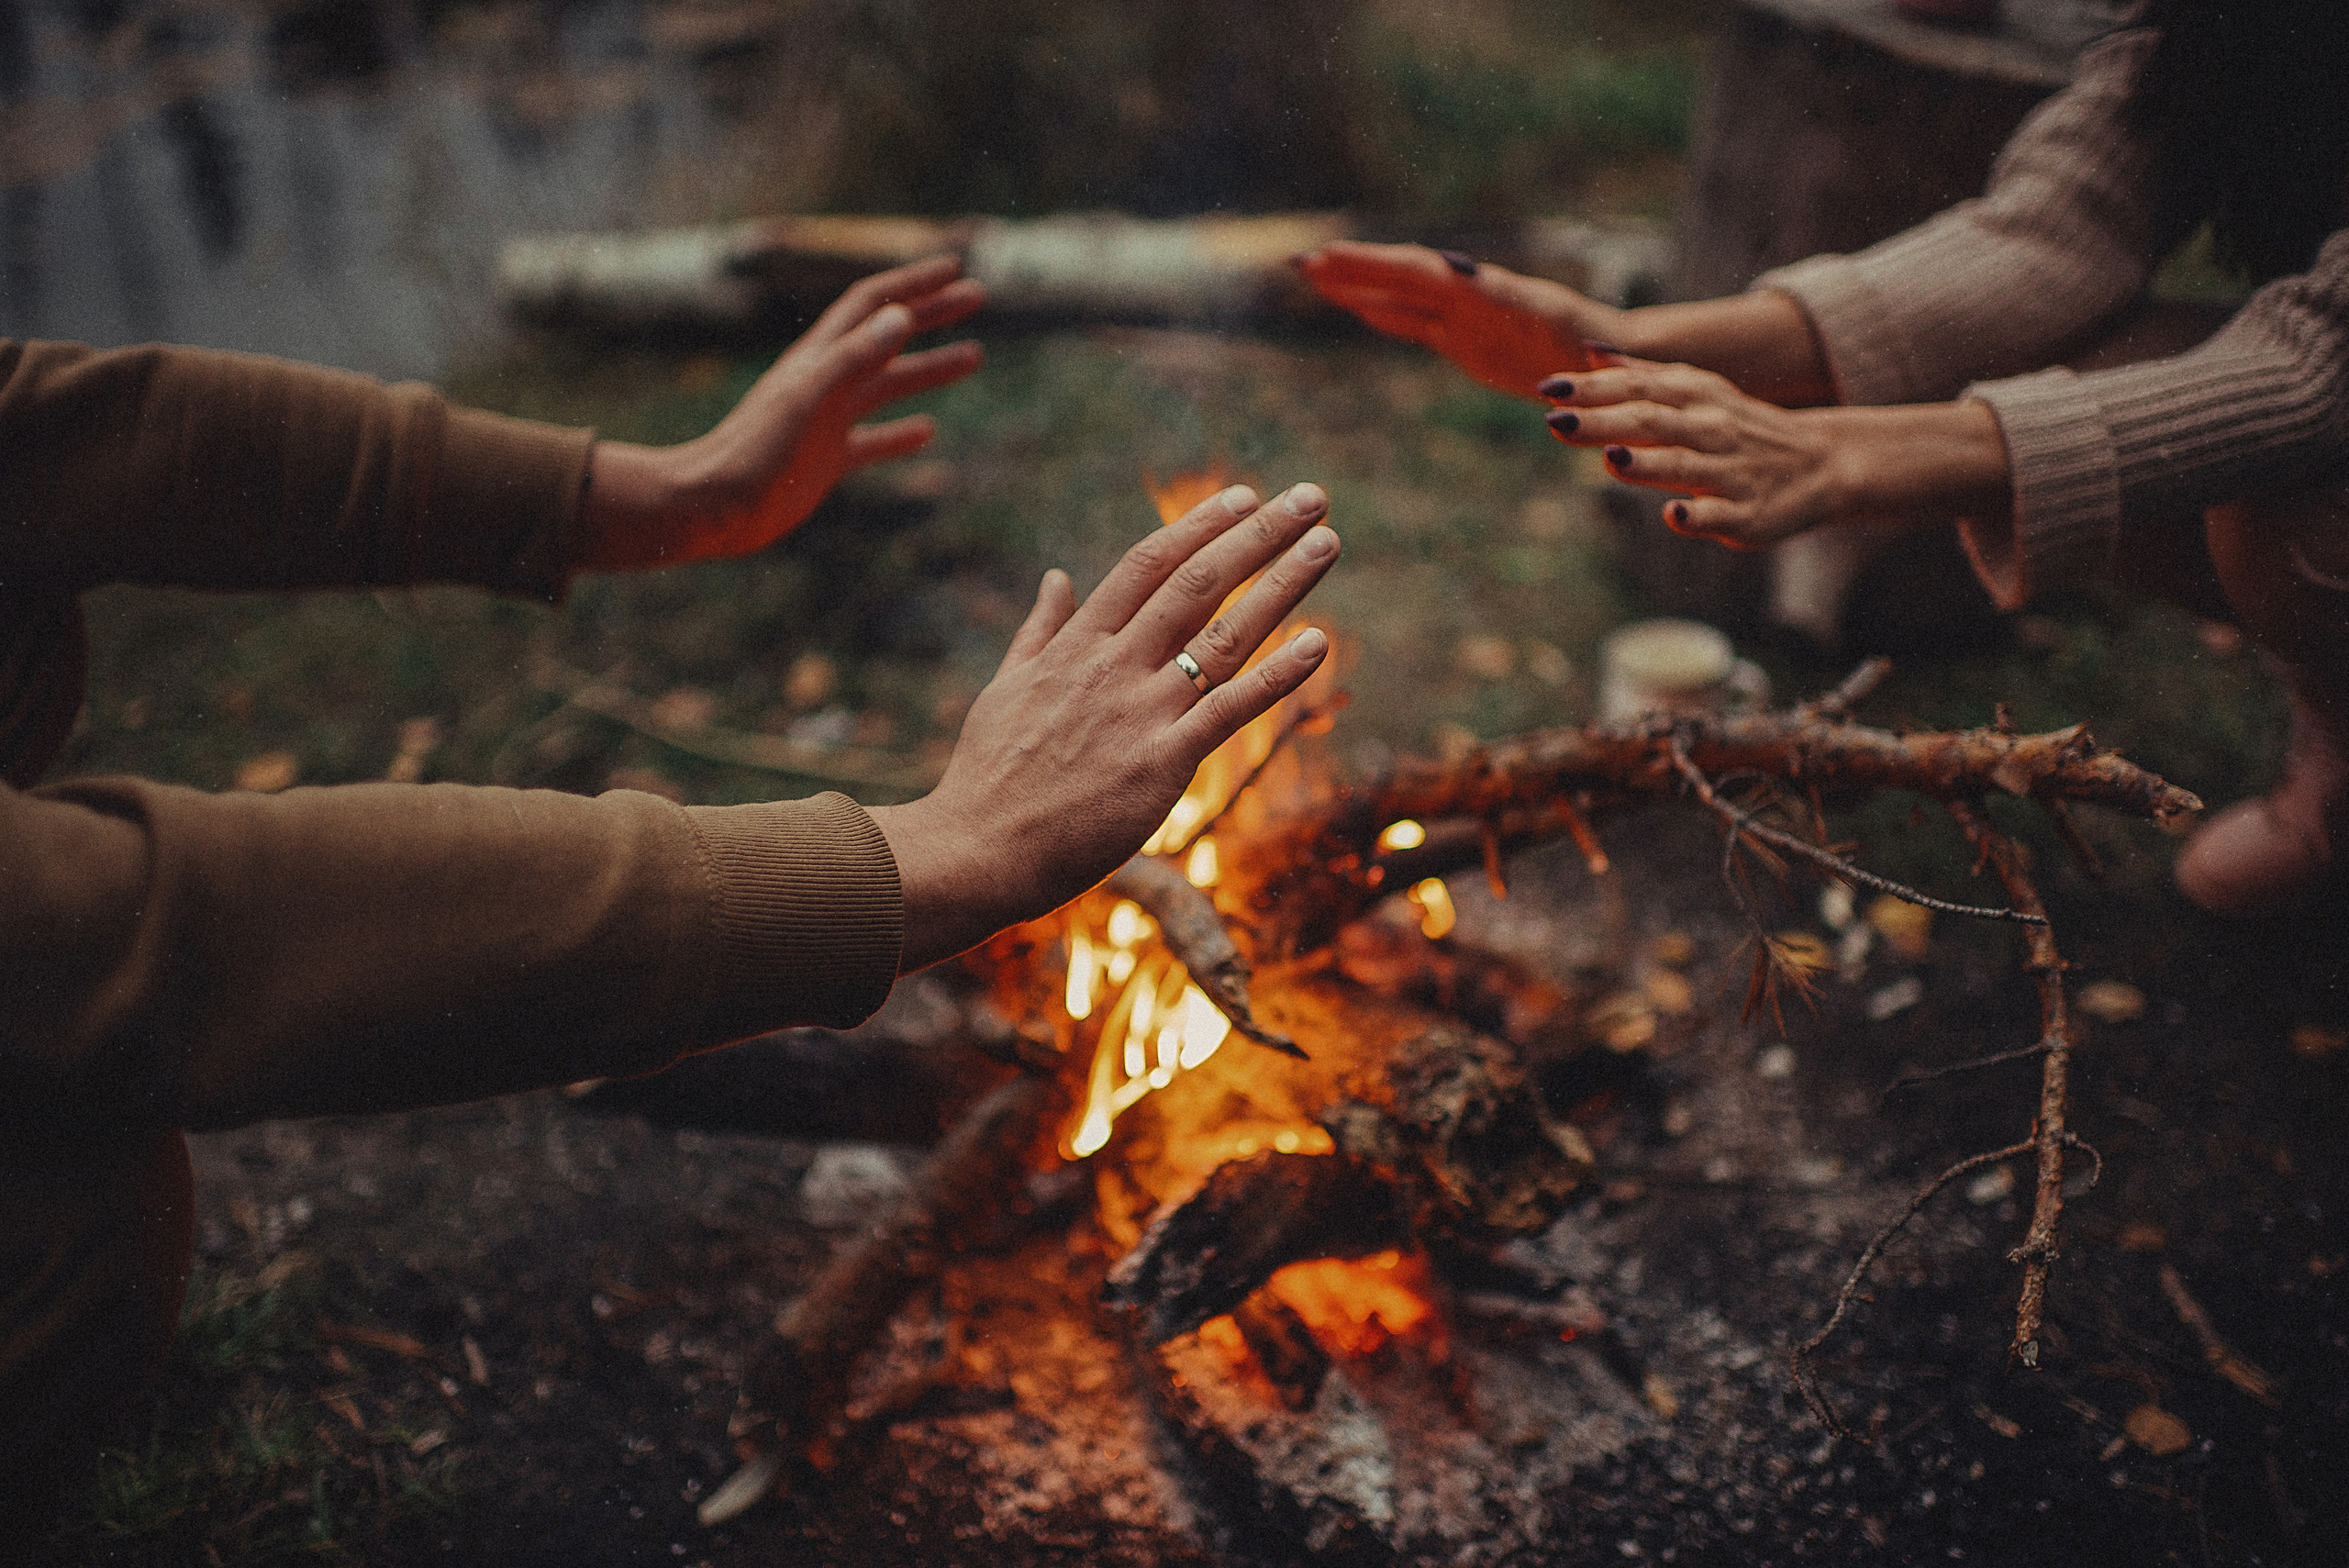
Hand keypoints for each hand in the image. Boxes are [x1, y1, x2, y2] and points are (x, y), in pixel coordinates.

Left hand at [578, 256, 985, 570]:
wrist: (717, 506)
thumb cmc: (755, 453)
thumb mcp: (809, 400)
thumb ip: (853, 358)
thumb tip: (901, 316)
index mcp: (821, 358)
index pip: (872, 304)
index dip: (913, 283)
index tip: (955, 269)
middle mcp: (827, 381)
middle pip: (888, 335)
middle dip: (933, 313)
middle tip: (978, 296)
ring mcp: (829, 421)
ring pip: (889, 384)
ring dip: (930, 368)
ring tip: (975, 357)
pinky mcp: (827, 459)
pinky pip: (873, 439)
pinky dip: (902, 433)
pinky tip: (928, 431)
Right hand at [869, 483, 1339, 969]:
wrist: (975, 850)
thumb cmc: (986, 778)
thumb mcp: (1006, 688)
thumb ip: (1040, 630)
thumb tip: (1056, 577)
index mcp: (1076, 645)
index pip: (1148, 564)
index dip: (1201, 526)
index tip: (1244, 497)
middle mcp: (1113, 666)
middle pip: (1197, 582)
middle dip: (1258, 535)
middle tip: (1310, 499)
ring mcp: (1139, 711)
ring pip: (1224, 634)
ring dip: (1281, 584)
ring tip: (1326, 542)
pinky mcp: (1160, 763)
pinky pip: (1230, 709)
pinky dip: (1278, 674)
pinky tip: (1318, 641)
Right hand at [1296, 242, 1611, 399]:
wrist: (1623, 362)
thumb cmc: (1606, 356)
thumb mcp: (1575, 339)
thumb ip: (1541, 320)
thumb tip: (1498, 295)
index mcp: (1495, 296)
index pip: (1426, 274)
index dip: (1379, 267)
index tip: (1337, 258)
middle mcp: (1476, 299)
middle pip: (1405, 277)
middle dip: (1355, 269)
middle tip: (1303, 264)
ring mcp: (1468, 319)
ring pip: (1403, 298)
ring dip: (1359, 288)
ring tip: (1312, 277)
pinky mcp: (1468, 343)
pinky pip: (1416, 324)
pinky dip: (1383, 316)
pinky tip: (1356, 311)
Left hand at [1541, 357, 2012, 549]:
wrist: (1822, 465)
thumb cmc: (1742, 431)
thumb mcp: (1698, 393)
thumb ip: (1643, 377)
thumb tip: (1590, 351)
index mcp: (1694, 398)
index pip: (1637, 388)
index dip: (1593, 389)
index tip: (1548, 389)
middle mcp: (1709, 429)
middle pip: (1651, 422)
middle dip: (1603, 422)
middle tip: (1555, 422)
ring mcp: (1728, 472)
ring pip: (1683, 465)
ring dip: (1646, 462)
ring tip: (1611, 460)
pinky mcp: (1745, 513)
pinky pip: (1718, 514)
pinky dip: (1695, 514)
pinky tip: (1672, 515)